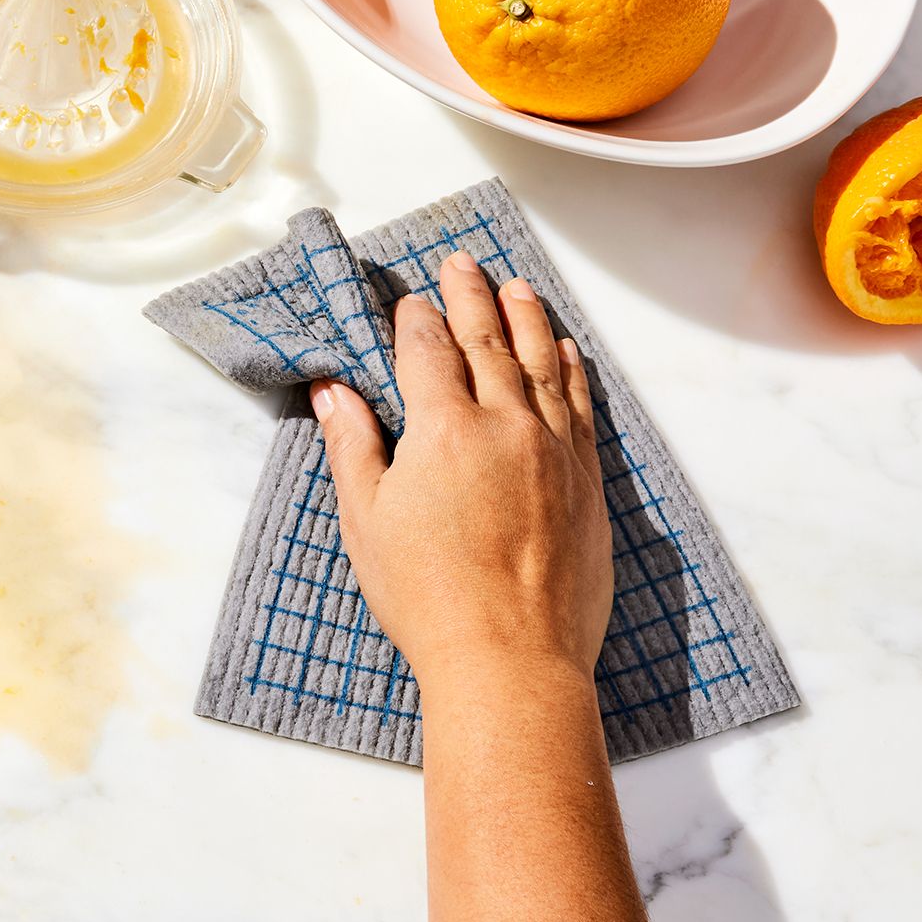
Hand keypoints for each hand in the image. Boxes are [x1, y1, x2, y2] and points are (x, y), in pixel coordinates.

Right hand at [310, 249, 612, 687]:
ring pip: (543, 362)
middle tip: (461, 263)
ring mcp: (554, 449)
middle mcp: (506, 424)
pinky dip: (573, 368)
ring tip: (517, 286)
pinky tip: (566, 350)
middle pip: (487, 339)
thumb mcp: (368, 522)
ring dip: (527, 317)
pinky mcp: (587, 480)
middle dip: (470, 295)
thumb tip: (334, 392)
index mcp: (444, 429)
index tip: (411, 299)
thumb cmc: (429, 598)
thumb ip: (353, 446)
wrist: (511, 658)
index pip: (428, 350)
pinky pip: (583, 404)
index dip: (417, 318)